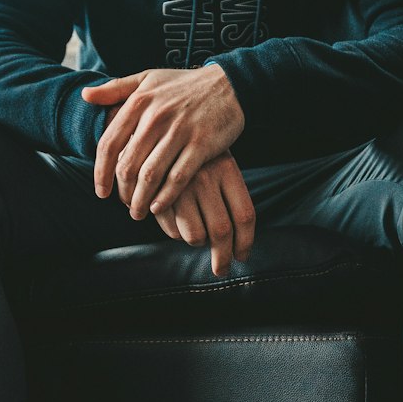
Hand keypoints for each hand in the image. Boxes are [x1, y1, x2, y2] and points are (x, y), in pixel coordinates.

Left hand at [82, 65, 244, 216]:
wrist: (229, 84)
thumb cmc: (184, 84)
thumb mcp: (147, 78)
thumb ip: (115, 89)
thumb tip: (84, 95)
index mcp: (139, 102)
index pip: (109, 144)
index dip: (101, 173)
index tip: (101, 192)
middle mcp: (156, 117)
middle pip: (128, 165)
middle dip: (122, 192)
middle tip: (124, 205)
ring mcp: (180, 131)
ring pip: (150, 175)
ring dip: (140, 200)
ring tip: (138, 212)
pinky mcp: (202, 145)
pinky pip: (177, 178)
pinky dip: (165, 198)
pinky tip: (159, 208)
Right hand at [151, 152, 255, 277]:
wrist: (159, 132)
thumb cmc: (196, 156)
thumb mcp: (219, 165)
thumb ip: (229, 198)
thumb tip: (237, 244)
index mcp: (227, 169)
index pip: (244, 215)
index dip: (245, 242)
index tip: (242, 257)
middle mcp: (206, 177)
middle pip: (221, 231)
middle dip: (222, 258)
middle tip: (222, 270)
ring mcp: (180, 186)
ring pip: (195, 236)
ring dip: (196, 242)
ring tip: (194, 232)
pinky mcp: (157, 194)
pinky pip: (171, 230)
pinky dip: (175, 234)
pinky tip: (175, 221)